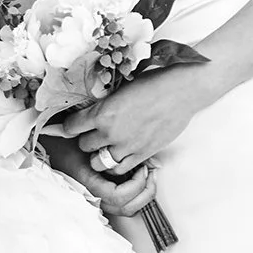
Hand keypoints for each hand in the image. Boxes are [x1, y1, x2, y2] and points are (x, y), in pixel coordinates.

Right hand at [42, 130, 155, 218]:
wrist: (46, 144)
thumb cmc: (61, 139)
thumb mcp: (78, 138)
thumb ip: (98, 143)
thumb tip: (124, 145)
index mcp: (86, 184)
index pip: (118, 196)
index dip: (135, 186)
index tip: (142, 168)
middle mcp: (91, 195)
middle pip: (127, 208)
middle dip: (145, 192)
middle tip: (150, 172)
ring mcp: (95, 197)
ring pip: (126, 209)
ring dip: (142, 195)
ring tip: (147, 176)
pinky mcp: (99, 194)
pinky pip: (121, 202)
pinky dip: (134, 194)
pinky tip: (138, 178)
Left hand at [49, 63, 210, 175]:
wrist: (182, 90)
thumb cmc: (154, 82)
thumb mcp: (121, 88)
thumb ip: (104, 103)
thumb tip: (91, 108)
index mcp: (102, 112)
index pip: (71, 126)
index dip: (71, 125)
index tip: (74, 124)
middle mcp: (111, 133)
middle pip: (83, 146)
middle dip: (86, 139)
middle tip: (94, 133)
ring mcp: (127, 147)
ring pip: (98, 162)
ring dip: (99, 155)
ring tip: (106, 147)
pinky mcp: (142, 155)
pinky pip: (119, 169)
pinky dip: (117, 164)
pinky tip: (121, 155)